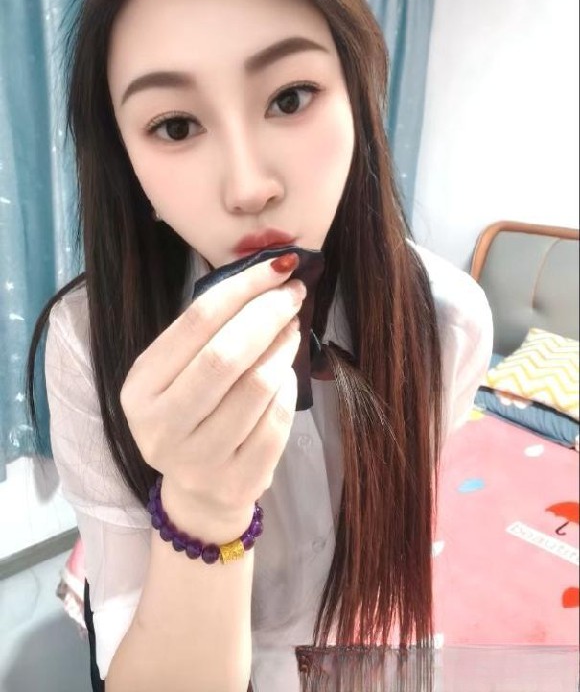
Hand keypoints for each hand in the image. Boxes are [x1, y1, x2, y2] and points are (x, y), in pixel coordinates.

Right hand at [120, 254, 304, 524]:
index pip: (195, 323)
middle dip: (267, 314)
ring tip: (291, 328)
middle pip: (226, 355)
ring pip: (258, 386)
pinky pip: (278, 420)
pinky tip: (286, 371)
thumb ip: (205, 334)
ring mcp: (200, 459)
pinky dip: (289, 386)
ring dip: (283, 347)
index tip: (276, 267)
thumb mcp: (176, 375)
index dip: (241, 289)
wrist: (196, 493)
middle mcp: (163, 426)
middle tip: (293, 293)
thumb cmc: (189, 415)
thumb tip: (264, 280)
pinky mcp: (238, 480)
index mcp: (141, 389)